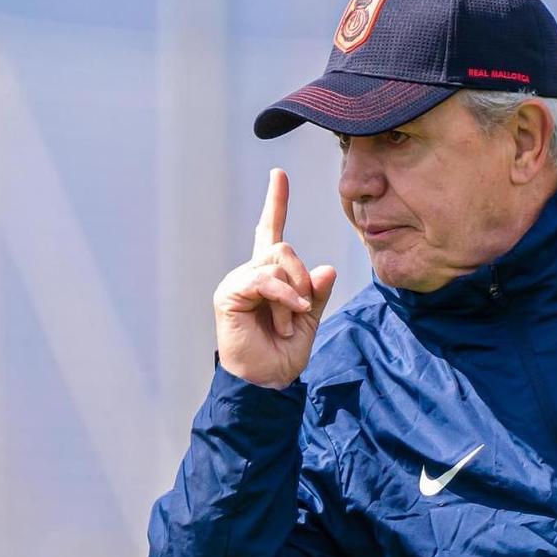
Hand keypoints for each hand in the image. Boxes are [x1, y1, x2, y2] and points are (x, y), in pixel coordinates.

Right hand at [213, 168, 336, 388]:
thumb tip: (326, 268)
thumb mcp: (310, 321)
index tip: (279, 174)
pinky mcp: (230, 293)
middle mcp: (250, 273)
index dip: (276, 203)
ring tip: (290, 323)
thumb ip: (316, 294)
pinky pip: (265, 280)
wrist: (266, 381)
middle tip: (303, 310)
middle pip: (283, 247)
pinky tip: (291, 318)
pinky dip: (284, 298)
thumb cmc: (283, 354)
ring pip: (277, 262)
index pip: (271, 231)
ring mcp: (238, 281)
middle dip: (302, 279)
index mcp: (269, 276)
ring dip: (294, 296)